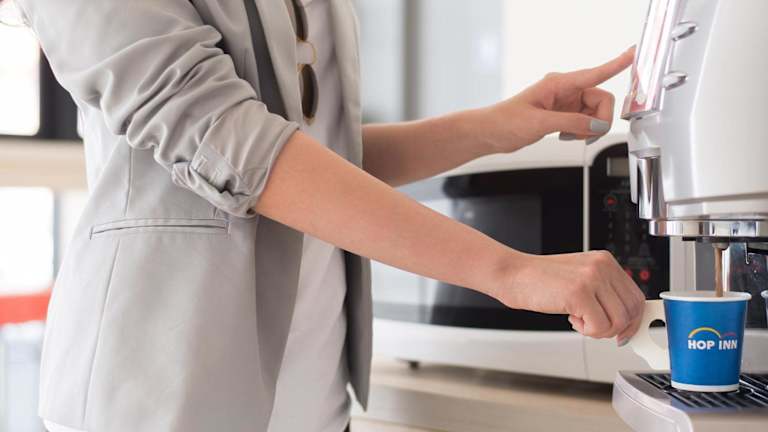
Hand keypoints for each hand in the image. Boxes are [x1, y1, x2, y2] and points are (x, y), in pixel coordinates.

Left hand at [475, 47, 633, 152]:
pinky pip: (585, 122)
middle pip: (600, 100)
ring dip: (590, 127)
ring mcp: (564, 103)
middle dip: (600, 119)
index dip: (617, 64)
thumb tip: (597, 125)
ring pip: (594, 113)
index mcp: (558, 84)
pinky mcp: (562, 115)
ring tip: (570, 136)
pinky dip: (582, 131)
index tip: (634, 54)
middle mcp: (564, 91)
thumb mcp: (540, 123)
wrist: (490, 134)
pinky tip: (567, 136)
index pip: (595, 73)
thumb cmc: (505, 122)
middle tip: (587, 134)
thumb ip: (572, 122)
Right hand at [495, 250, 644, 343]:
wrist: (513, 275)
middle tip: (597, 329)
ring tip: (580, 321)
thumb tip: (623, 318)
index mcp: (605, 261)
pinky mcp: (579, 293)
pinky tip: (572, 319)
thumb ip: (602, 292)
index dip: (632, 319)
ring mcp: (592, 278)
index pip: (636, 296)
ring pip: (619, 321)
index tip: (624, 331)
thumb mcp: (579, 278)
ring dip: (600, 330)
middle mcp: (602, 266)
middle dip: (617, 328)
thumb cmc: (539, 280)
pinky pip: (600, 326)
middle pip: (632, 310)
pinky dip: (587, 331)